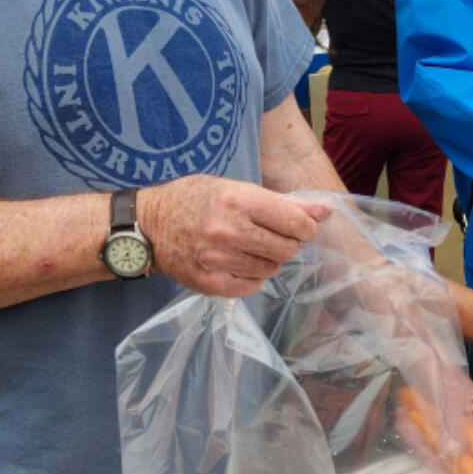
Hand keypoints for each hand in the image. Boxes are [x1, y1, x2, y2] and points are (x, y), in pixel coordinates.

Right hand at [137, 176, 329, 296]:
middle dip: (286, 242)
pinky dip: (251, 275)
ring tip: (247, 246)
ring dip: (267, 258)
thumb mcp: (235, 188)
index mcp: (237, 200)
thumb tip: (324, 211)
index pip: (295, 221)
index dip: (305, 226)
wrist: (148, 226)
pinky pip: (253, 285)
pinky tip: (236, 261)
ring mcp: (218, 260)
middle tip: (269, 234)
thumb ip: (282, 202)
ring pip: (272, 268)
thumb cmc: (194, 200)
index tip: (299, 226)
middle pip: (287, 248)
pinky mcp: (211, 284)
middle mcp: (228, 230)